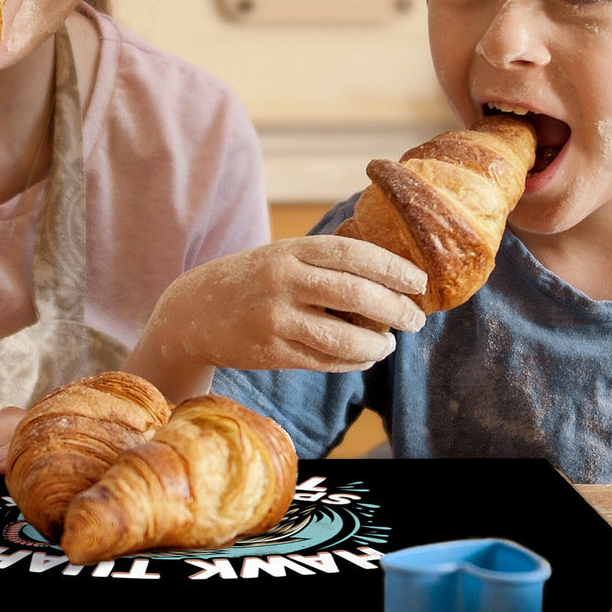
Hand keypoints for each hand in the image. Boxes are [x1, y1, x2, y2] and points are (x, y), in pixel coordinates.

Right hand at [125, 236, 426, 399]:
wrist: (193, 310)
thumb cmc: (252, 280)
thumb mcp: (282, 256)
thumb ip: (324, 263)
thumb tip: (389, 279)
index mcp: (290, 250)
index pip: (353, 253)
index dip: (392, 268)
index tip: (418, 281)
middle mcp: (282, 280)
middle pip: (355, 294)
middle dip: (394, 308)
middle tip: (415, 318)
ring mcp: (275, 318)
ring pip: (342, 336)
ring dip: (376, 344)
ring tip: (389, 345)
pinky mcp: (270, 352)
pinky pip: (324, 361)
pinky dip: (351, 361)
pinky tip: (364, 357)